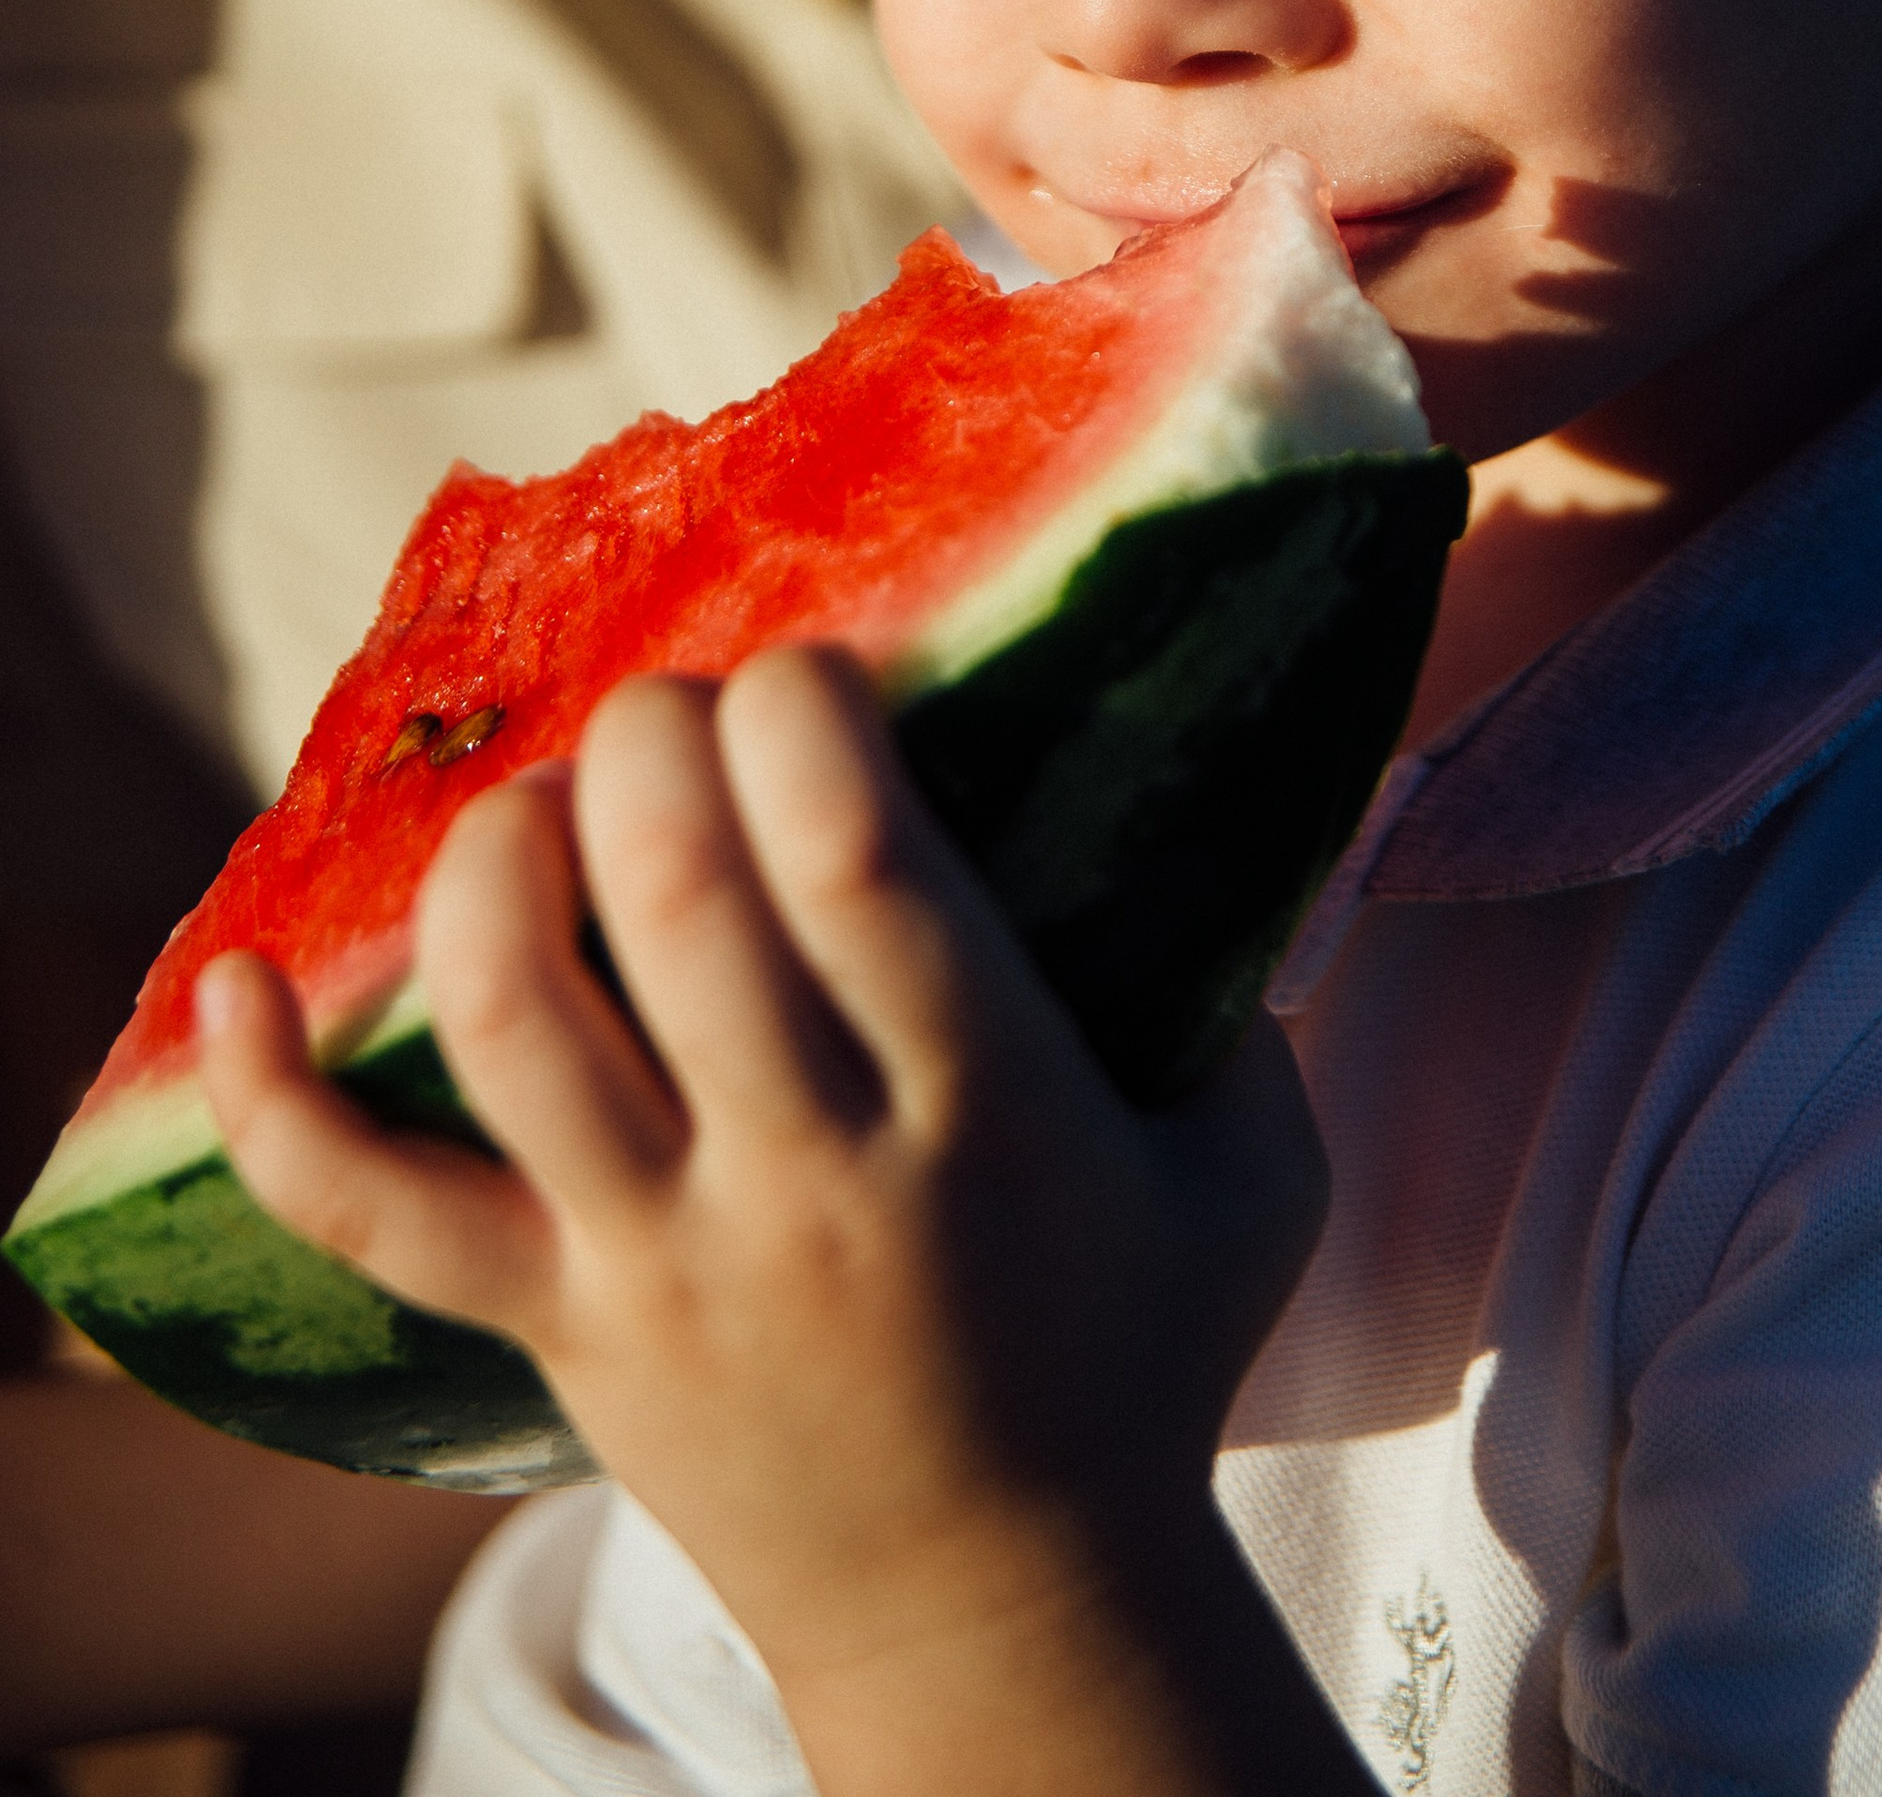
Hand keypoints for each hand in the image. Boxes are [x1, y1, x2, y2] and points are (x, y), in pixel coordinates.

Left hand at [200, 649, 1353, 1794]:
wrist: (1001, 1614)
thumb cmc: (1138, 1350)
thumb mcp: (1250, 1167)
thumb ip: (1245, 987)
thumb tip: (1206, 769)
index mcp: (983, 1115)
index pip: (860, 871)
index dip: (807, 719)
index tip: (811, 663)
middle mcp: (804, 1181)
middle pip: (675, 899)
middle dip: (656, 736)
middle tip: (681, 702)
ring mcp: (654, 1263)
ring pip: (511, 1021)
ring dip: (503, 857)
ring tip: (550, 801)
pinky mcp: (547, 1328)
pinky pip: (369, 1217)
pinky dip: (274, 1101)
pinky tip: (236, 984)